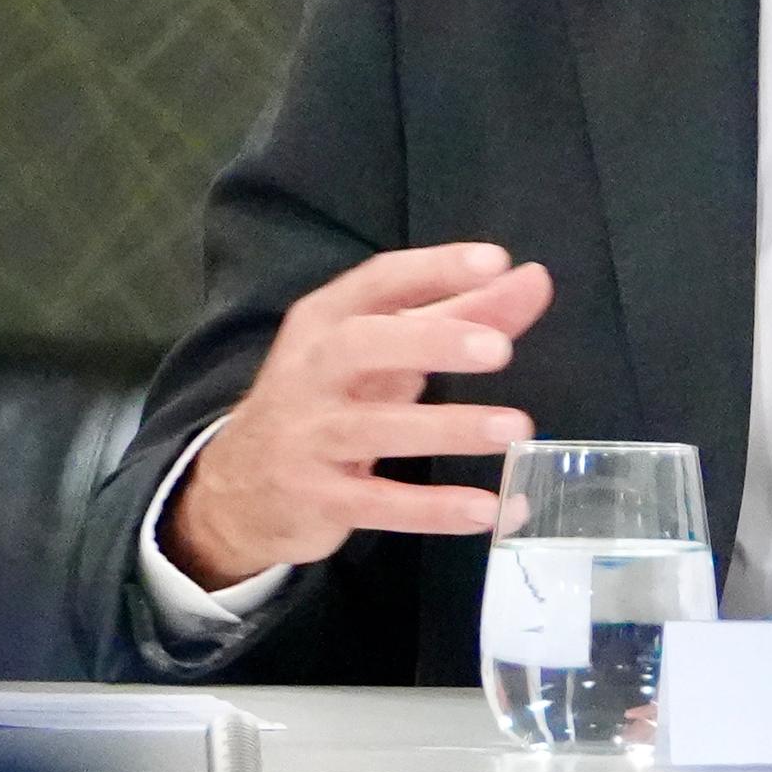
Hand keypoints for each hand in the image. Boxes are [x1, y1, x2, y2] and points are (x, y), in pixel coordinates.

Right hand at [164, 243, 554, 581]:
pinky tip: (487, 509)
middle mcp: (311, 370)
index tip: (496, 261)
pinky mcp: (316, 497)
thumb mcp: (385, 352)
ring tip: (515, 429)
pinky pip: (378, 503)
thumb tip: (532, 279)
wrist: (238, 486)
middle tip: (500, 349)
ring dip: (448, 428)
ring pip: (376, 428)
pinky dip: (434, 509)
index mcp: (327, 321)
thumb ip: (461, 314)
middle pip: (365, 345)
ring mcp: (307, 436)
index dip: (435, 268)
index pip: (379, 281)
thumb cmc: (330, 400)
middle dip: (432, 341)